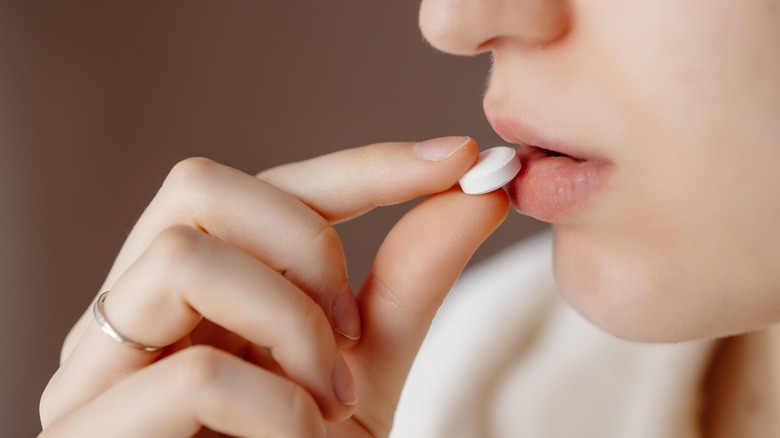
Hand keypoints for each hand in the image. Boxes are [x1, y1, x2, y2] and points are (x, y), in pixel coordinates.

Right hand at [39, 136, 508, 436]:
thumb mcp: (365, 363)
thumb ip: (408, 279)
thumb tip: (473, 191)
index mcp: (193, 288)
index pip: (262, 186)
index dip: (362, 165)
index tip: (455, 158)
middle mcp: (130, 309)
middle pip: (197, 186)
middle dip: (305, 245)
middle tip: (350, 331)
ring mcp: (94, 368)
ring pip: (184, 259)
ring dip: (291, 325)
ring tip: (324, 398)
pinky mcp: (85, 431)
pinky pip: (195, 376)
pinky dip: (276, 407)